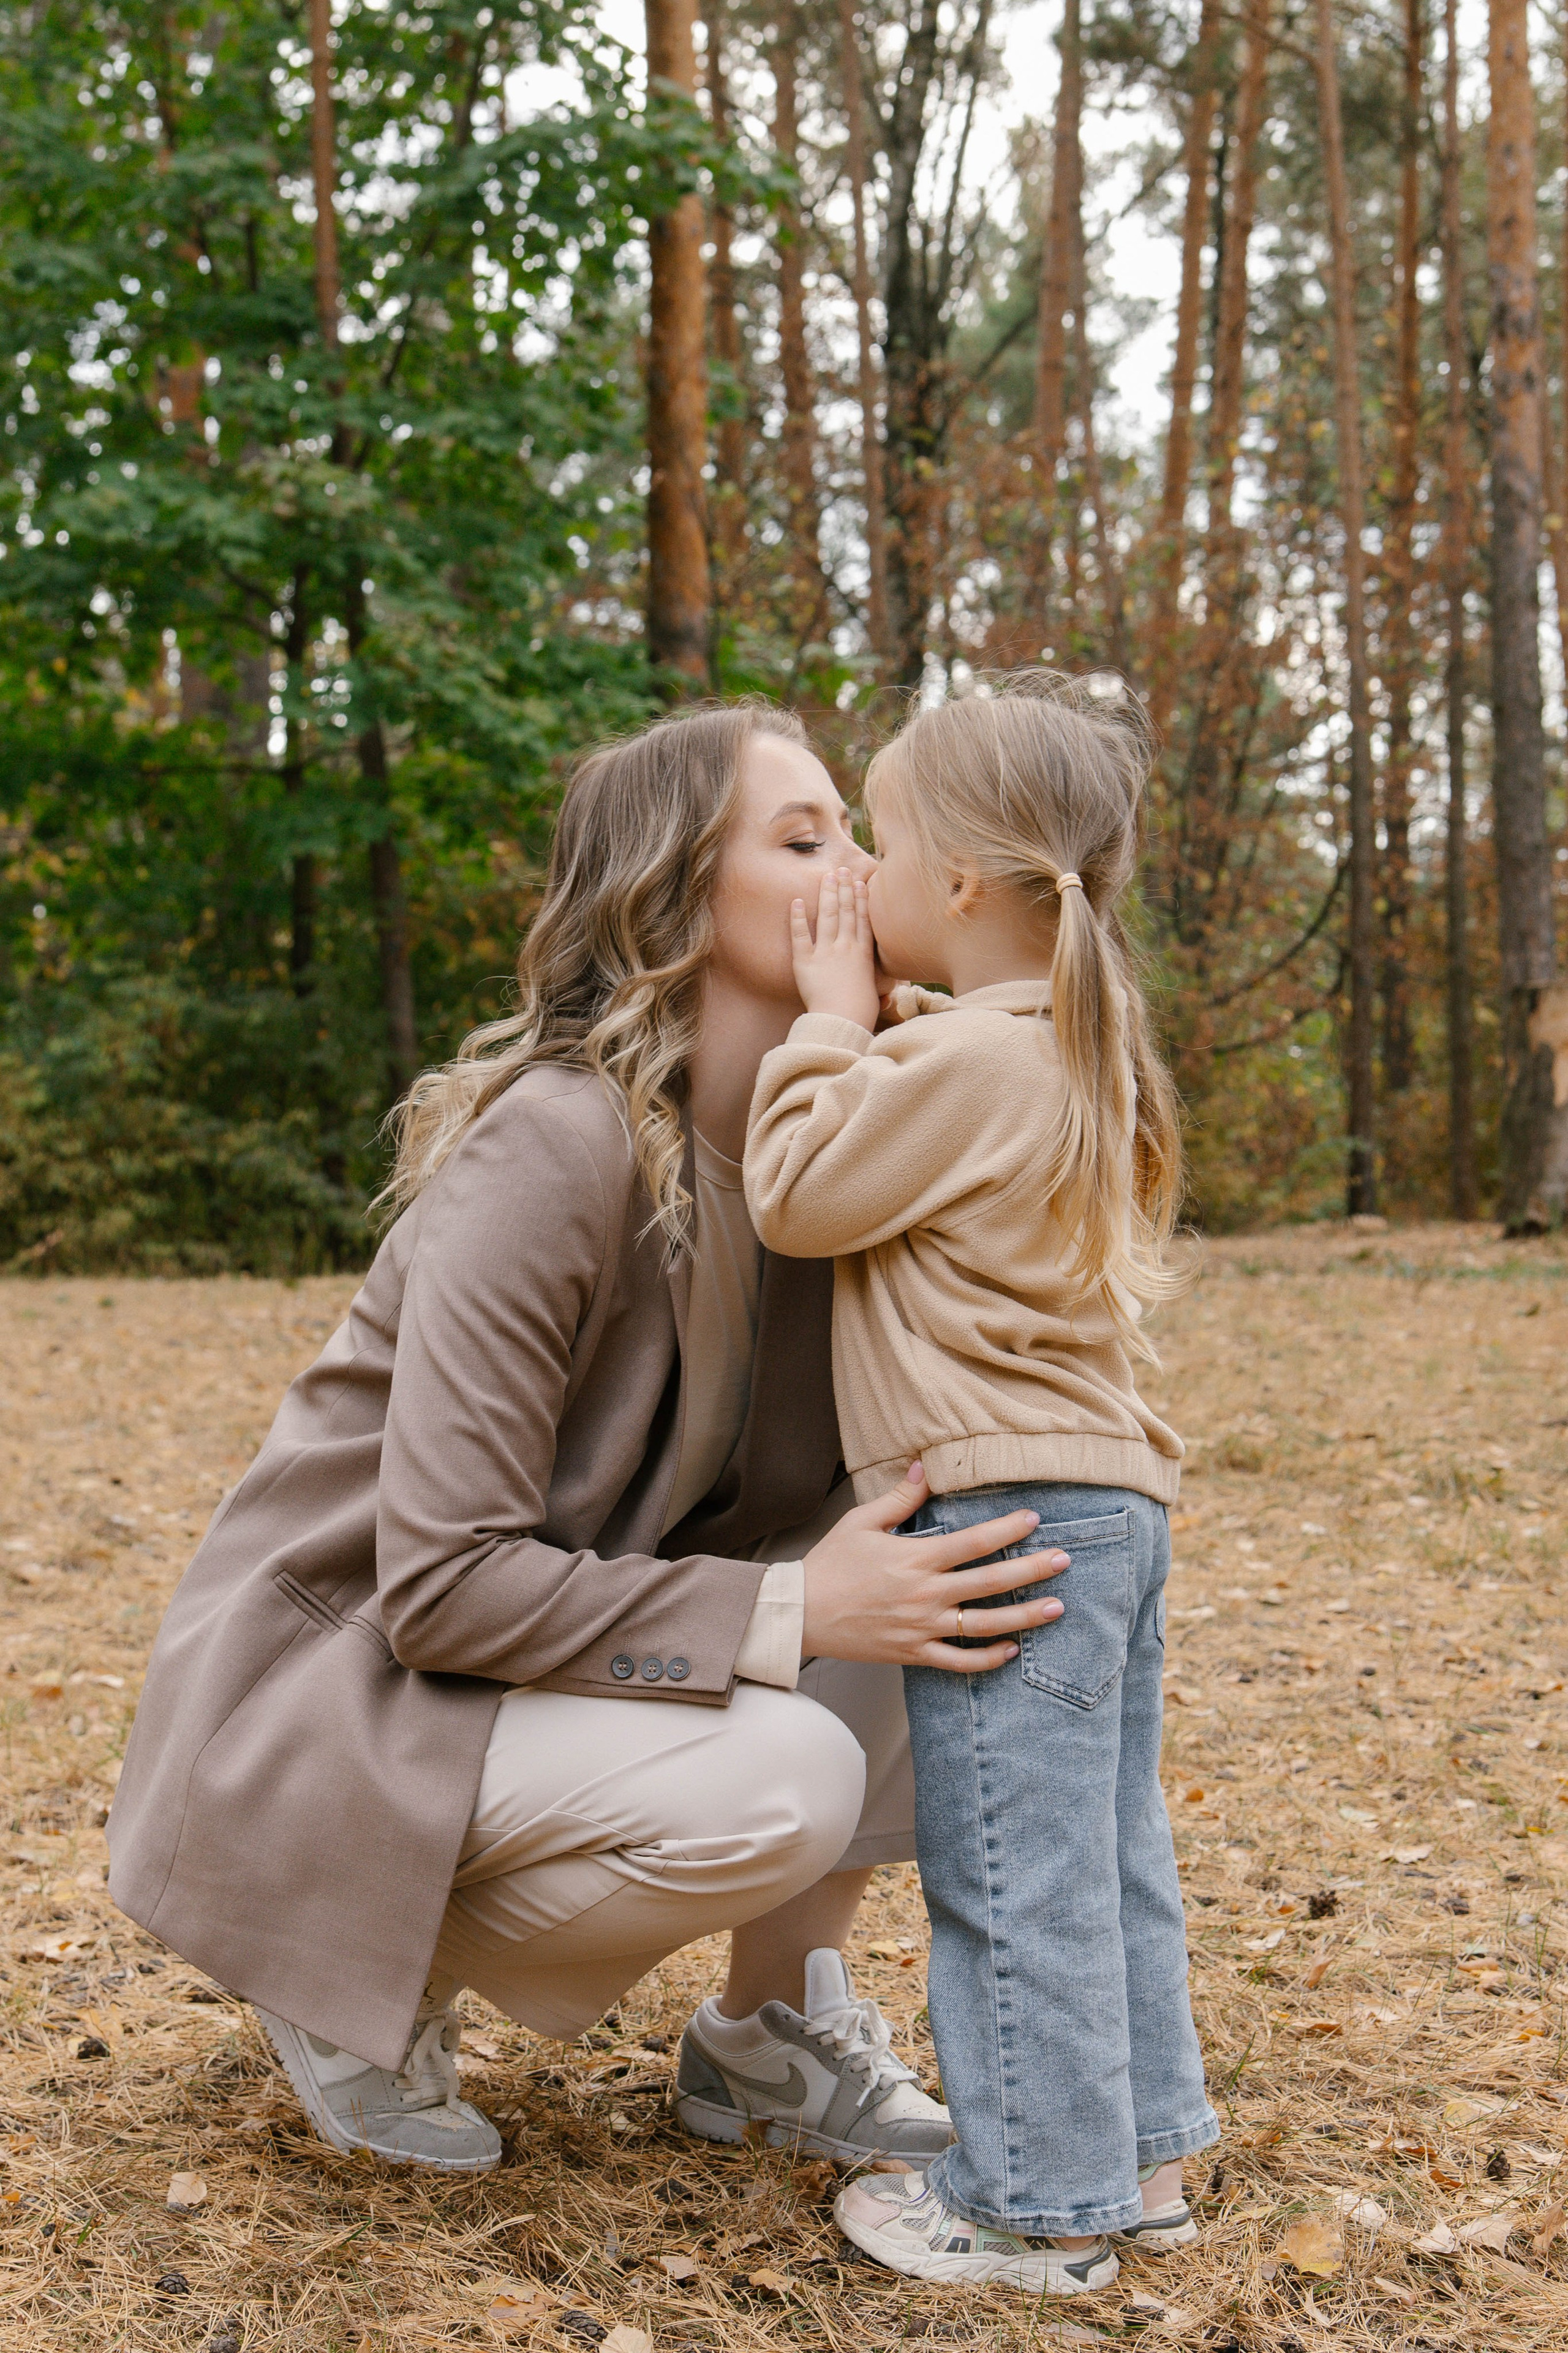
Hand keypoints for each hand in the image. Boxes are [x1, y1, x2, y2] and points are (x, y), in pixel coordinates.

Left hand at [791, 866, 879, 1030]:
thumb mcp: (875, 997)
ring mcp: (825, 952)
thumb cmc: (860, 1014)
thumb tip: (887, 998)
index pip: (863, 920)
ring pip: (827, 916)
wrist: (842, 1021)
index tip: (860, 882)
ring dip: (827, 894)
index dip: (861, 899)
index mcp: (863, 954)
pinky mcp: (805, 962)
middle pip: (846, 911)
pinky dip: (797, 917)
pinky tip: (797, 902)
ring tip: (827, 876)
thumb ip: (878, 990)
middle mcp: (846, 947)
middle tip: (842, 870)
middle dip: (844, 889)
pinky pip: (800, 935)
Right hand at [800, 1462, 1067, 1672]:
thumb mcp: (861, 1522)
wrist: (800, 1613)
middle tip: (1064, 1560)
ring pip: (985, 1625)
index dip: (1007, 1529)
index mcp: (916, 1558)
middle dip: (1032, 1570)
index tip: (1034, 1519)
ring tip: (1057, 1607)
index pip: (973, 1541)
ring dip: (1025, 1616)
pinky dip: (988, 1659)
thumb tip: (925, 1468)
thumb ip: (900, 1498)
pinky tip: (1013, 1650)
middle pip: (991, 1582)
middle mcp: (926, 1594)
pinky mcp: (914, 1653)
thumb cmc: (830, 1564)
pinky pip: (959, 1662)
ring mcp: (922, 1627)